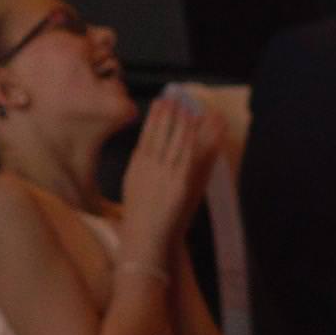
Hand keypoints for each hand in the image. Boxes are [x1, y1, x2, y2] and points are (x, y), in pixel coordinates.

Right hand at [116, 89, 214, 260]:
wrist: (145, 237)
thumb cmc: (139, 217)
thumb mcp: (133, 187)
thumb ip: (142, 169)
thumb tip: (147, 154)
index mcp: (137, 166)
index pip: (147, 135)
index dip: (154, 118)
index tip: (159, 103)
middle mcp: (151, 165)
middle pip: (162, 134)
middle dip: (170, 115)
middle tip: (176, 97)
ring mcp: (167, 172)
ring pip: (178, 140)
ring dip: (186, 122)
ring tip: (191, 106)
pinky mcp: (182, 181)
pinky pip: (192, 154)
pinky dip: (198, 139)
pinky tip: (202, 128)